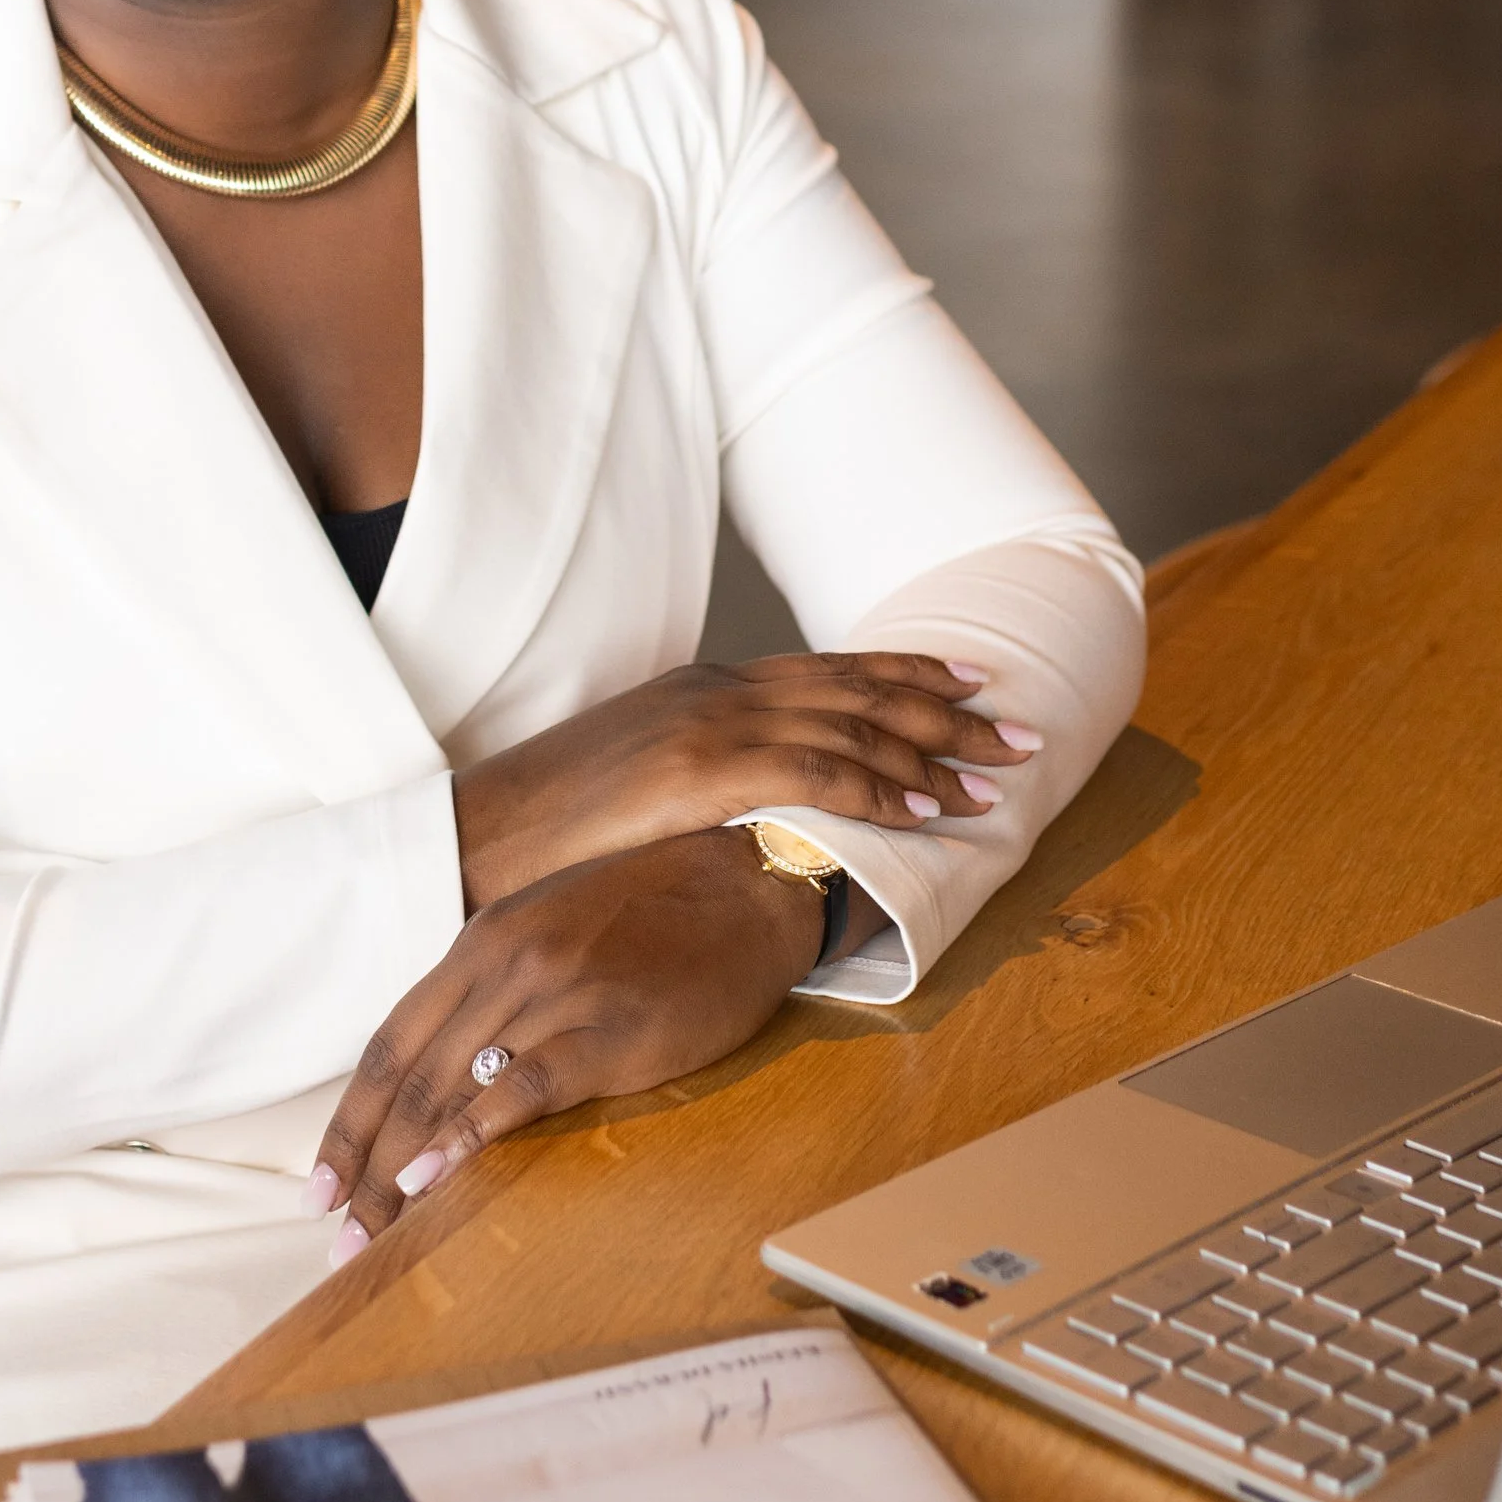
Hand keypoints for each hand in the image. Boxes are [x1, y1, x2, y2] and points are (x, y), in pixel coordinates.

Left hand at [308, 827, 825, 1258]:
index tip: (320, 1187)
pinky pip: (525, 1085)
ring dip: (403, 1171)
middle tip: (337, 1241)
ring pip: (453, 1089)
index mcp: (483, 942)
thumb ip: (499, 989)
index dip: (350, 1120)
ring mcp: (556, 993)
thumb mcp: (553, 930)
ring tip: (372, 1237)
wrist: (747, 883)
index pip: (393, 1043)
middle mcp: (505, 963)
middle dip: (366, 1168)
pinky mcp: (610, 1029)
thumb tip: (451, 1071)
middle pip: (412, 1079)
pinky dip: (472, 1135)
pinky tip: (437, 1179)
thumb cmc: (656, 912)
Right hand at [450, 651, 1038, 903]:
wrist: (485, 829)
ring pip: (853, 728)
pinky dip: (881, 788)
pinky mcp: (705, 771)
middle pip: (858, 692)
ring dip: (934, 754)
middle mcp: (722, 691)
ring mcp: (714, 725)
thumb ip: (707, 774)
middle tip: (1016, 729)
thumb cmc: (557, 823)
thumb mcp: (642, 779)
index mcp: (709, 686)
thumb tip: (764, 806)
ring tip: (995, 777)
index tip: (967, 685)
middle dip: (946, 711)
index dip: (905, 677)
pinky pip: (818, 775)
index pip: (830, 672)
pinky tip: (927, 809)